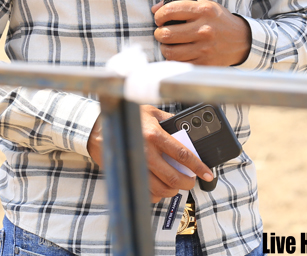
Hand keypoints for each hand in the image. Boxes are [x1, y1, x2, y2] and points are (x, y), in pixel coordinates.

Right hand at [86, 105, 213, 202]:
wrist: (98, 129)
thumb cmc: (127, 118)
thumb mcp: (150, 112)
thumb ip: (168, 119)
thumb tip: (185, 127)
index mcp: (153, 134)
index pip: (182, 154)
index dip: (198, 166)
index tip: (208, 174)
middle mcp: (145, 152)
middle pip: (173, 177)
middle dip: (187, 183)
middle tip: (191, 181)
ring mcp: (136, 166)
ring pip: (161, 189)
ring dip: (173, 190)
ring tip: (176, 184)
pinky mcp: (128, 175)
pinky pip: (147, 193)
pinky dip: (157, 194)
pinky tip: (160, 186)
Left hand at [152, 0, 251, 65]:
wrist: (241, 39)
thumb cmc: (217, 19)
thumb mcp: (203, 2)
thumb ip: (179, 0)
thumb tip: (154, 8)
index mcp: (203, 10)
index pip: (170, 11)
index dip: (159, 15)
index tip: (160, 18)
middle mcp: (204, 29)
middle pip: (166, 33)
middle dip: (159, 33)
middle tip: (163, 32)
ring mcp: (204, 48)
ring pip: (170, 51)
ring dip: (164, 47)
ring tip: (169, 43)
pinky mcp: (204, 63)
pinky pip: (178, 63)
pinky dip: (173, 59)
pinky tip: (178, 53)